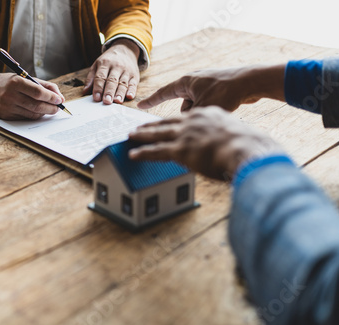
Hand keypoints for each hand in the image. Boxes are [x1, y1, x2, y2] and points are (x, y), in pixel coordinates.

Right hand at [0, 72, 64, 119]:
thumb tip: (59, 97)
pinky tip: (38, 112)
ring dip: (44, 113)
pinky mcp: (6, 116)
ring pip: (32, 114)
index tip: (59, 100)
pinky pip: (25, 118)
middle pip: (36, 105)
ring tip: (50, 109)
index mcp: (15, 82)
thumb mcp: (26, 78)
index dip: (50, 97)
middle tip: (58, 108)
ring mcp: (7, 107)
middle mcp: (10, 95)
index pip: (37, 92)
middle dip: (50, 108)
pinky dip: (35, 116)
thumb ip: (44, 86)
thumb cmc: (11, 82)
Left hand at [83, 39, 139, 104]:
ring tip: (117, 101)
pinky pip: (133, 84)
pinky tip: (129, 96)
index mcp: (105, 64)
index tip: (96, 98)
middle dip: (109, 91)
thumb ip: (91, 78)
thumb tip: (85, 92)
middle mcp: (116, 67)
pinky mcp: (134, 76)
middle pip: (112, 81)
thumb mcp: (97, 65)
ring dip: (120, 93)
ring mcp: (126, 71)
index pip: (101, 77)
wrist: (125, 50)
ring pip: (123, 83)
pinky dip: (132, 90)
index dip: (98, 88)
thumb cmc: (108, 61)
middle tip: (106, 101)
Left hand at [128, 106, 283, 180]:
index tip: (165, 122)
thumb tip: (226, 147)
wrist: (247, 148)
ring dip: (142, 136)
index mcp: (208, 114)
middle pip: (167, 122)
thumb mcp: (238, 135)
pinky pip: (156, 151)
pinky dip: (143, 153)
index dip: (173, 121)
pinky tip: (133, 154)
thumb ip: (226, 138)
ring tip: (131, 136)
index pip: (185, 117)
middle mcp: (193, 120)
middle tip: (140, 127)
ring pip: (158, 134)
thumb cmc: (250, 145)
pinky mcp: (180, 149)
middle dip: (152, 125)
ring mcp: (185, 134)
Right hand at [138, 64, 285, 111]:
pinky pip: (206, 104)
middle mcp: (193, 81)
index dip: (151, 101)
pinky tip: (222, 112)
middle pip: (183, 104)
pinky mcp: (216, 89)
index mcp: (186, 82)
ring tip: (215, 114)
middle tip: (197, 119)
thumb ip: (188, 117)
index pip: (162, 93)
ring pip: (195, 106)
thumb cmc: (226, 92)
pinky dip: (210, 110)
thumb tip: (183, 124)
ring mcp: (205, 84)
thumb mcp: (202, 108)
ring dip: (201, 114)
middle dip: (189, 115)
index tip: (140, 106)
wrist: (251, 82)